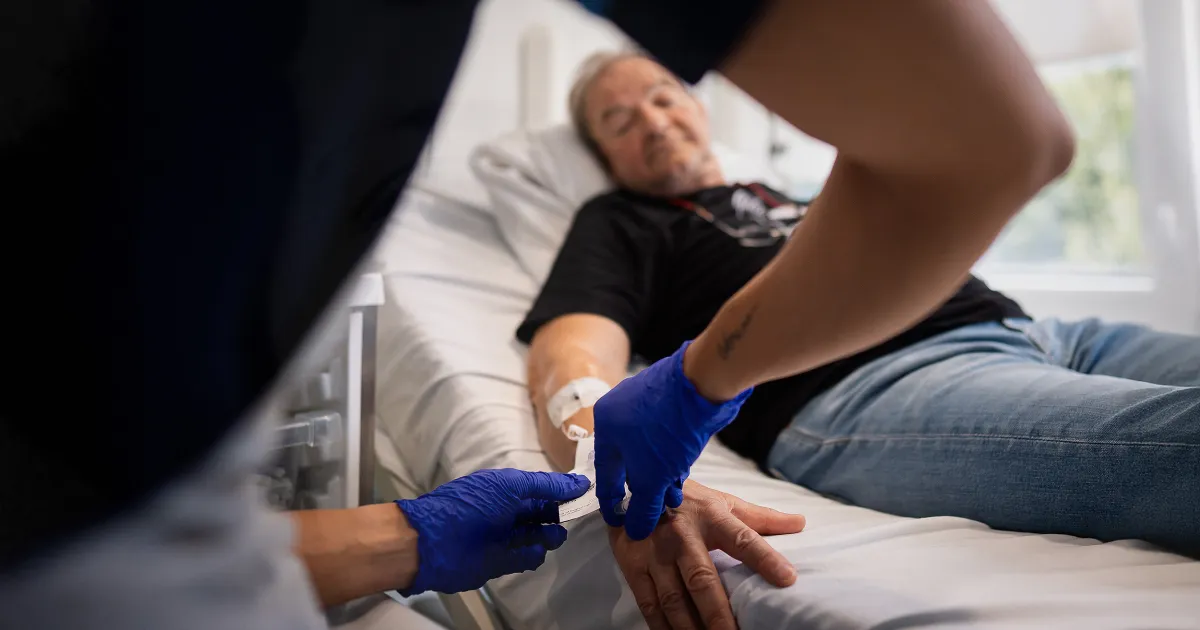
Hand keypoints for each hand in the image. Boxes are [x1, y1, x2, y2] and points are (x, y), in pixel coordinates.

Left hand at [395, 468, 589, 594]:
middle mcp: (505, 511)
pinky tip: (537, 549)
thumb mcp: (510, 486)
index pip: (540, 487)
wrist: (433, 542)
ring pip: (536, 535)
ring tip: (555, 535)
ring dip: (549, 534)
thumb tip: (580, 481)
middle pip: (540, 511)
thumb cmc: (472, 506)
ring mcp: (502, 538)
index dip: (562, 489)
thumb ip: (545, 485)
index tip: (586, 490)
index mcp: (505, 488)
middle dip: (558, 512)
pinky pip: (525, 558)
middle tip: (576, 514)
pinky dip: (533, 555)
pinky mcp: (499, 562)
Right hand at [594, 341, 751, 539]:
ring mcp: (645, 401)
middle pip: (628, 460)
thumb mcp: (651, 477)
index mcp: (605, 424)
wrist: (703, 383)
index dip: (612, 501)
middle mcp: (620, 410)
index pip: (604, 473)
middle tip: (653, 509)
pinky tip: (682, 470)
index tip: (619, 519)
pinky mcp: (668, 398)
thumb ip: (642, 507)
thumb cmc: (668, 427)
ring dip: (660, 474)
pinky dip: (670, 456)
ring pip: (648, 449)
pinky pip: (663, 435)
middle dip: (643, 488)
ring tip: (673, 495)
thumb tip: (635, 530)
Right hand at [608, 481, 804, 629]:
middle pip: (702, 580)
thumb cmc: (686, 499)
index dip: (765, 558)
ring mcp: (654, 552)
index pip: (743, 539)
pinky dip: (663, 627)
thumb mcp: (722, 501)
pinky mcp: (633, 565)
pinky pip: (649, 604)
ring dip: (691, 627)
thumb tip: (800, 523)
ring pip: (674, 599)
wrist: (632, 485)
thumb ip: (760, 518)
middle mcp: (681, 535)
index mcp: (710, 517)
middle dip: (719, 614)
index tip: (787, 578)